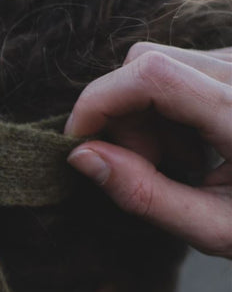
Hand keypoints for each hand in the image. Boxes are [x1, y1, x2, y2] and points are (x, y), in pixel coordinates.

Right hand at [66, 43, 231, 258]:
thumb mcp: (215, 228)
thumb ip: (144, 194)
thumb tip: (81, 157)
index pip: (149, 75)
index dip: (97, 102)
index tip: (76, 144)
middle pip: (145, 63)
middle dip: (122, 116)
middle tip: (143, 170)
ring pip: (159, 64)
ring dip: (147, 116)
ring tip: (183, 165)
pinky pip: (180, 69)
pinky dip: (170, 109)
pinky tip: (199, 148)